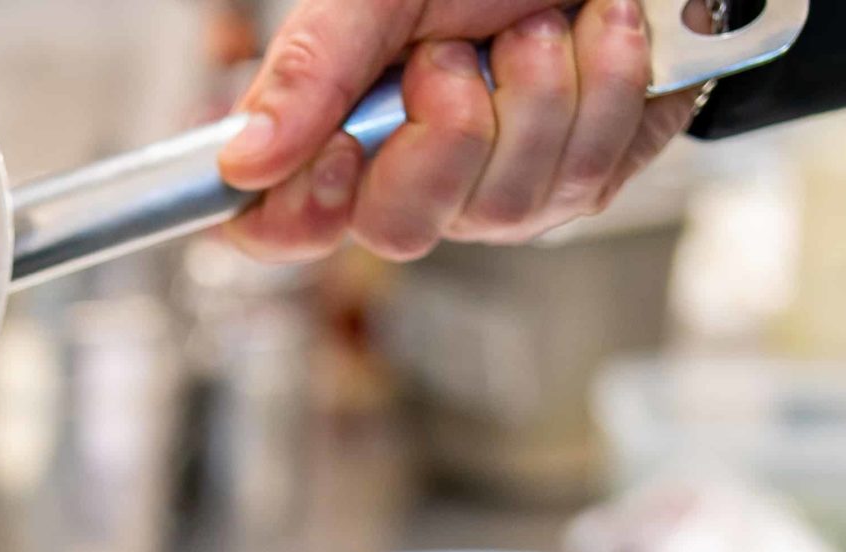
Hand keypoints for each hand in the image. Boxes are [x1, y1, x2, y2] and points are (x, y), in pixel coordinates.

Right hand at [217, 0, 700, 262]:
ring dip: (534, 87)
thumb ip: (310, 69)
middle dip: (447, 126)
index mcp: (346, 138)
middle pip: (402, 231)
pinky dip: (600, 82)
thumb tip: (245, 161)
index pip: (287, 228)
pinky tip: (588, 35)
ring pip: (506, 203)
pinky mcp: (581, 186)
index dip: (307, 210)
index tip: (343, 146)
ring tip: (533, 26)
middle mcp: (418, 186)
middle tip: (456, 51)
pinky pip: (588, 172)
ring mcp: (498, 200)